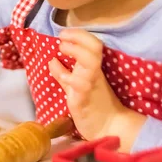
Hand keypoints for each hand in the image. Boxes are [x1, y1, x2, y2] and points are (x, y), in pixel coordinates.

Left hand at [49, 28, 145, 151]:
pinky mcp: (85, 98)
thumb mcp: (75, 88)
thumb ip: (64, 74)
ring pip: (90, 62)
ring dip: (75, 51)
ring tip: (61, 47)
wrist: (108, 128)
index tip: (64, 33)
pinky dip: (69, 76)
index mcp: (94, 69)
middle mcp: (95, 74)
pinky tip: (60, 72)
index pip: (92, 45)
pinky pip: (80, 84)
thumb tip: (52, 60)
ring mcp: (91, 85)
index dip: (79, 36)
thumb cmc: (93, 107)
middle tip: (62, 36)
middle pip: (94, 47)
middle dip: (78, 37)